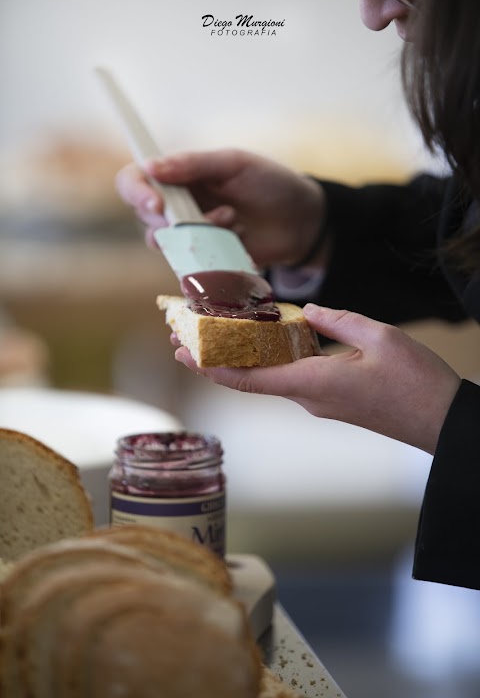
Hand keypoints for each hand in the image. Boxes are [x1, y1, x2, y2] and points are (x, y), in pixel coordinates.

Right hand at [115, 148, 325, 268]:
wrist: (302, 222)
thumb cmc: (270, 183)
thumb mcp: (235, 164)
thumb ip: (194, 164)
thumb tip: (151, 167)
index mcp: (177, 175)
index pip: (133, 181)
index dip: (136, 193)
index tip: (157, 205)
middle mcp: (175, 206)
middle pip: (144, 218)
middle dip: (173, 220)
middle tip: (216, 214)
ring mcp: (188, 236)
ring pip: (165, 245)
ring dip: (197, 235)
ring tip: (233, 221)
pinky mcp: (203, 261)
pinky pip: (188, 267)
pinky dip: (210, 256)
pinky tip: (239, 241)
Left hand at [174, 303, 460, 454]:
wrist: (441, 421)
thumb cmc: (415, 382)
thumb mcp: (379, 336)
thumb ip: (337, 320)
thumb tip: (308, 312)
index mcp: (313, 382)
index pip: (248, 378)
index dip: (211, 367)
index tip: (183, 353)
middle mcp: (307, 397)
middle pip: (250, 377)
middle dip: (214, 359)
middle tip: (185, 336)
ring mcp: (318, 402)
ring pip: (268, 377)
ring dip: (240, 358)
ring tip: (217, 333)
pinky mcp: (330, 400)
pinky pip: (290, 378)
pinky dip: (268, 360)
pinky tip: (266, 341)